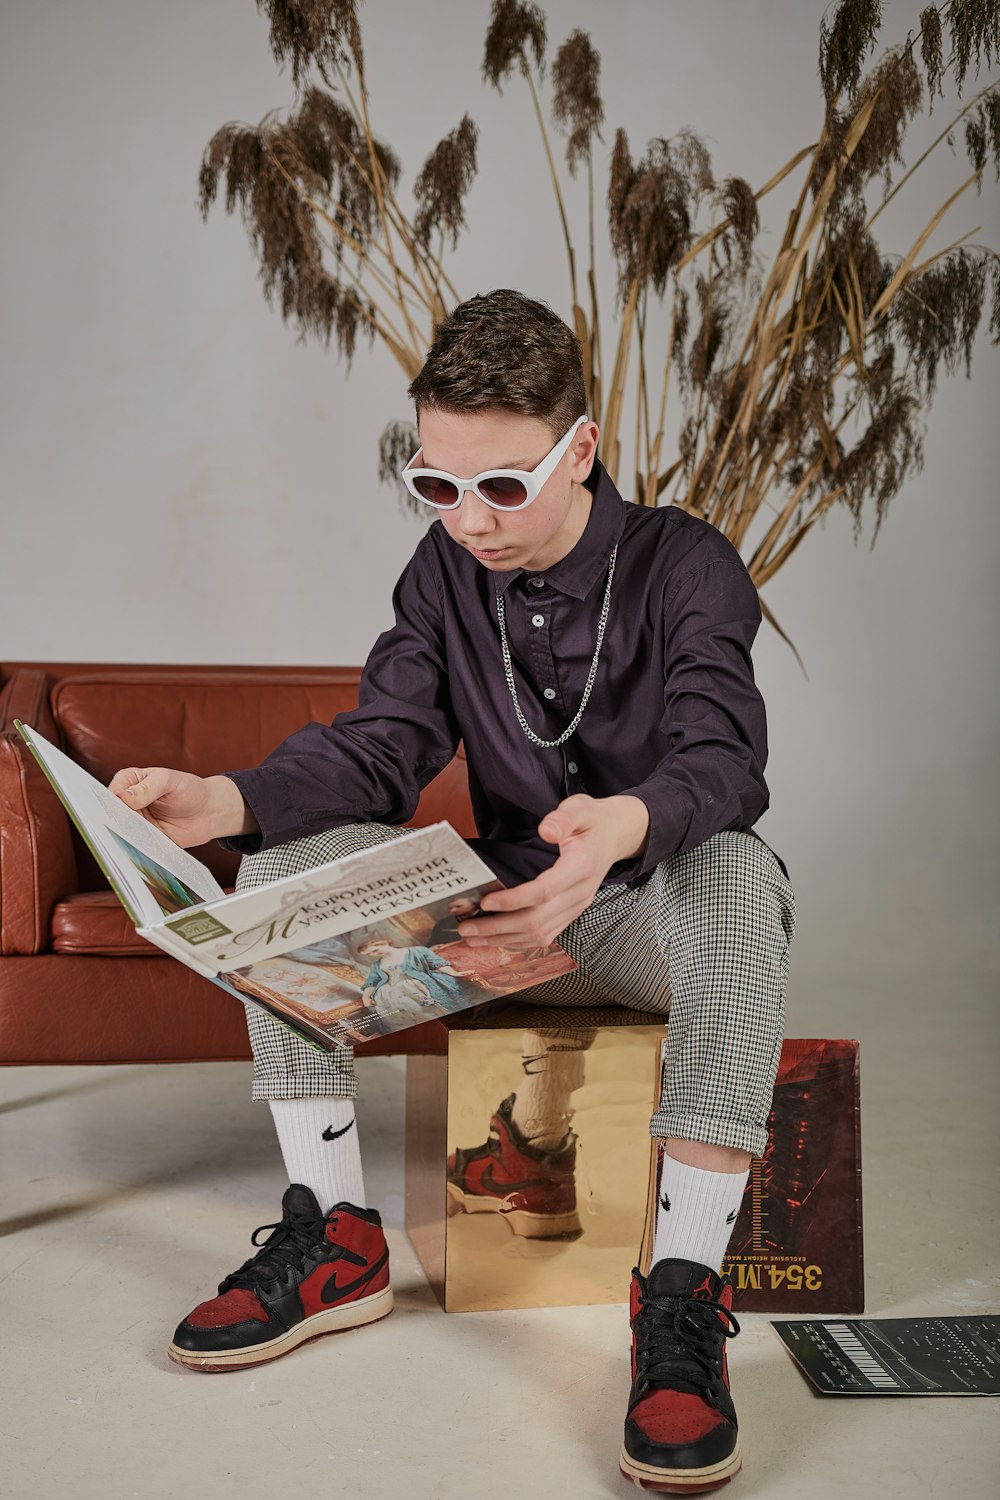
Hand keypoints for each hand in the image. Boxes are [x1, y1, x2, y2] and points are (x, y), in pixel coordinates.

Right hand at [107, 766, 257, 846]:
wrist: (209, 812)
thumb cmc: (189, 789)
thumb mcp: (170, 781)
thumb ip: (148, 788)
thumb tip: (122, 796)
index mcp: (129, 781)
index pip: (111, 792)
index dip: (107, 803)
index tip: (110, 811)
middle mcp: (127, 803)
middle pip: (111, 815)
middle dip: (111, 823)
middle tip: (114, 830)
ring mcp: (134, 822)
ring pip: (120, 832)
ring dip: (122, 838)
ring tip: (125, 843)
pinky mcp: (144, 839)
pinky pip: (135, 846)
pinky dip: (135, 850)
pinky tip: (138, 853)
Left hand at [457, 794, 649, 949]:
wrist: (618, 835)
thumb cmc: (594, 821)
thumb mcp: (580, 808)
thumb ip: (563, 818)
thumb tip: (545, 831)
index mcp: (581, 868)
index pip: (544, 891)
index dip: (514, 900)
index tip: (486, 901)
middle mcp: (580, 894)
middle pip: (537, 921)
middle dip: (499, 927)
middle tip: (466, 926)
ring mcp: (576, 907)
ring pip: (539, 934)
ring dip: (504, 939)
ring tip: (473, 936)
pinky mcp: (571, 913)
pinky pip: (545, 935)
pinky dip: (518, 940)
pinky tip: (496, 938)